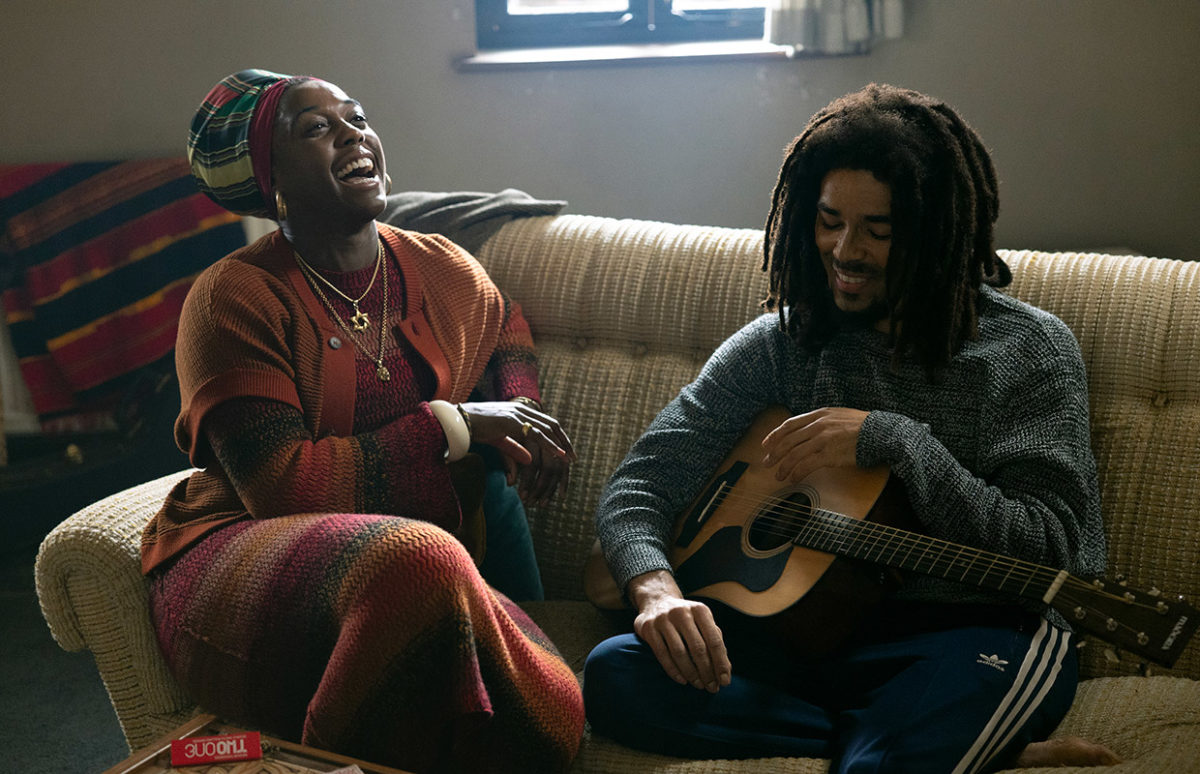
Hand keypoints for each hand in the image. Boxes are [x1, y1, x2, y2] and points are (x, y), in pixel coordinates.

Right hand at [460, 401, 576, 504]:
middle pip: (552, 425)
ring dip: (560, 445)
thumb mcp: (500, 441)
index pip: (546, 422)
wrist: (458, 421)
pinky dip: (549, 445)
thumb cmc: (476, 430)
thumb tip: (529, 461)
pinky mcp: (511, 422)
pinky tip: (558, 454)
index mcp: (520, 411)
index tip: (567, 450)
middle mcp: (521, 410)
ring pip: (546, 430)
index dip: (559, 436)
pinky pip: (535, 435)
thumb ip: (515, 449)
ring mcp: (517, 414)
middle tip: (573, 457)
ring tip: (569, 459)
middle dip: (564, 441)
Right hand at [627, 570, 730, 692]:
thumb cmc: (686, 618)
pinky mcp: (648, 628)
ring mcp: (663, 619)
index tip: (725, 681)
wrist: (656, 601)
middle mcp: (682, 612)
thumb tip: (725, 670)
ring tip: (698, 685)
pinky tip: (682, 680)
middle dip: (707, 672)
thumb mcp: (702, 622)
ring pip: (679, 653)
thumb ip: (715, 642)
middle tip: (712, 687)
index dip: (721, 663)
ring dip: (691, 673)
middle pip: (698, 648)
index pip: (714, 640)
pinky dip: (673, 670)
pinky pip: (662, 654)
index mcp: (700, 610)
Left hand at [760, 407, 868, 482]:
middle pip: (788, 440)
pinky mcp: (829, 454)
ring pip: (794, 454)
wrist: (880, 432)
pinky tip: (793, 479)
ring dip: (783, 466)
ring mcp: (823, 440)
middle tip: (766, 463)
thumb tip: (808, 431)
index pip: (789, 424)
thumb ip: (822, 421)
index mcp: (819, 415)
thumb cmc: (862, 426)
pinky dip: (797, 473)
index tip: (765, 444)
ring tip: (779, 475)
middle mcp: (818, 426)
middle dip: (774, 453)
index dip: (774, 435)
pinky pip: (807, 465)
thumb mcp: (839, 415)